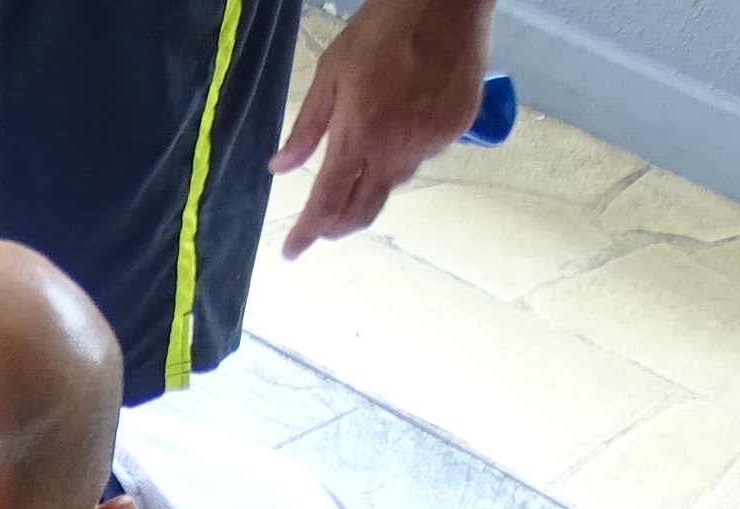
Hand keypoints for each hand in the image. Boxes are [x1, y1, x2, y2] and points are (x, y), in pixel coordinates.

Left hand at [270, 0, 493, 256]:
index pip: (328, 200)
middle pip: (364, 209)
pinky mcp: (459, 128)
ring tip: (365, 158)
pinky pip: (425, 155)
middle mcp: (398, 146)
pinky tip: (403, 124)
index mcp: (359, 132)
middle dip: (339, 225)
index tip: (293, 251)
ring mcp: (433, 140)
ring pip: (395, 182)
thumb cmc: (383, 26)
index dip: (308, 231)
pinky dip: (407, 151)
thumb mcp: (331, 72)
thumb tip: (280, 167)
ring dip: (374, 182)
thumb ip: (306, 127)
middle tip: (324, 226)